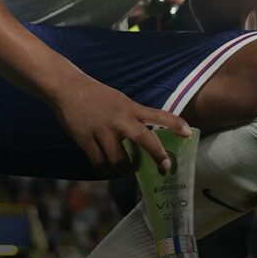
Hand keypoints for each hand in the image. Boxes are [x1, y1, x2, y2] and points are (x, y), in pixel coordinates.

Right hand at [52, 79, 190, 173]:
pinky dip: (105, 168)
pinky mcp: (86, 139)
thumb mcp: (120, 101)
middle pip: (144, 139)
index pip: (157, 115)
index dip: (174, 124)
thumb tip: (145, 137)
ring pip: (119, 160)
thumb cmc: (97, 96)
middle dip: (157, 155)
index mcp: (129, 108)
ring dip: (125, 168)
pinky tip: (107, 166)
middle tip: (165, 166)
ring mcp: (102, 130)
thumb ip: (132, 117)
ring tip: (126, 169)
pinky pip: (100, 162)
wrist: (68, 88)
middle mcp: (119, 119)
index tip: (188, 133)